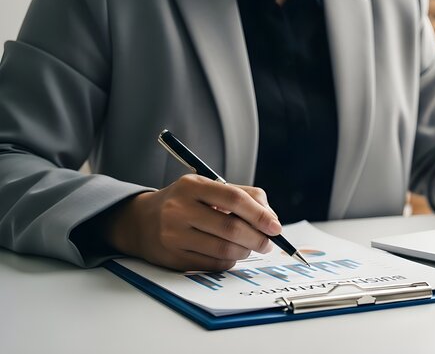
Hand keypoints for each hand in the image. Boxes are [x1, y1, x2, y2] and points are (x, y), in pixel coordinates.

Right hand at [104, 174, 280, 270]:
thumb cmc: (186, 202)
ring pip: (223, 250)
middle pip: (230, 228)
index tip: (275, 226)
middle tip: (268, 243)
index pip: (234, 198)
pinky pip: (212, 264)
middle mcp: (179, 209)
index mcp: (192, 186)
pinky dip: (229, 261)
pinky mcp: (173, 257)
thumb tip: (271, 219)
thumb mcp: (208, 188)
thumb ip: (243, 196)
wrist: (142, 221)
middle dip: (257, 238)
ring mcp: (173, 235)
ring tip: (250, 247)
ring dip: (244, 251)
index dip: (259, 214)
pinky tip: (229, 254)